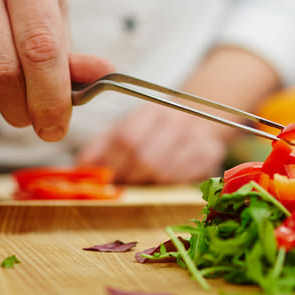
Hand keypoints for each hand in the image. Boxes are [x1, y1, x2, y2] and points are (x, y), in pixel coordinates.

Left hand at [75, 104, 228, 184]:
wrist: (201, 120)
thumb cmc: (156, 129)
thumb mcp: (127, 127)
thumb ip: (102, 145)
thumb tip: (82, 167)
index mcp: (152, 109)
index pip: (126, 136)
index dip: (111, 161)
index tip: (103, 176)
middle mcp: (178, 120)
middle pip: (144, 157)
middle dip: (127, 177)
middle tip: (120, 185)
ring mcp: (197, 138)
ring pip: (163, 172)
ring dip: (145, 184)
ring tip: (139, 183)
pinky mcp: (211, 156)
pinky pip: (182, 180)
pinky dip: (165, 186)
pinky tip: (160, 181)